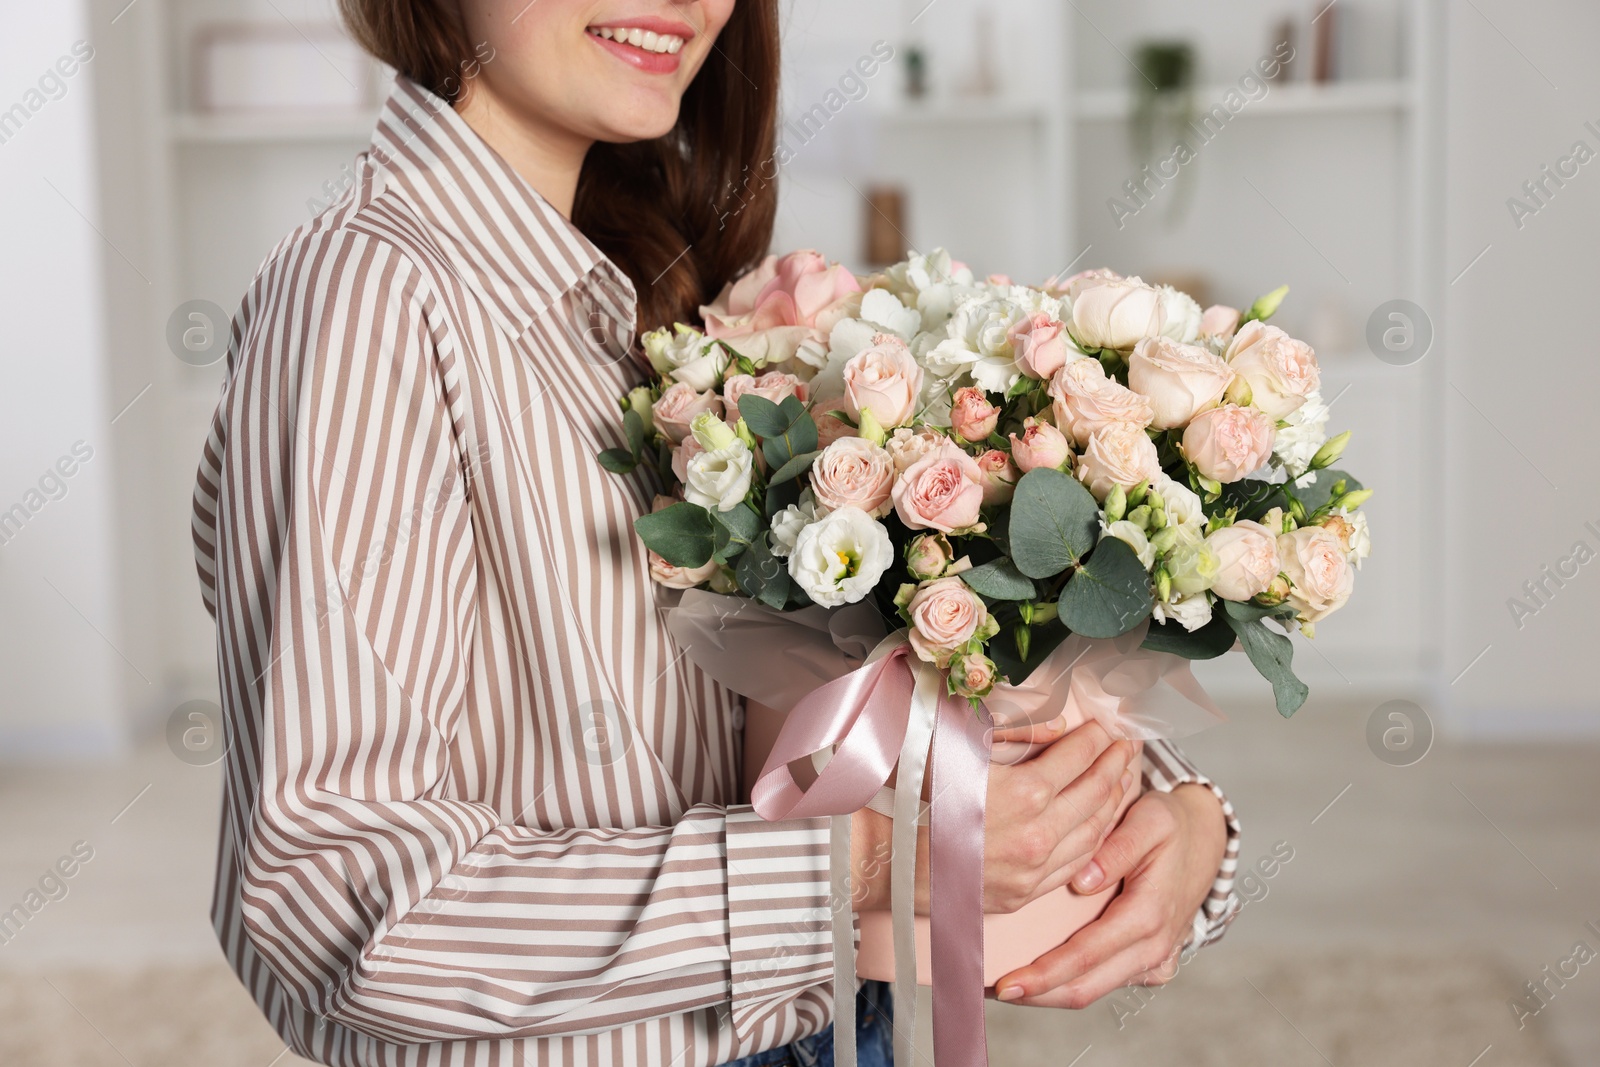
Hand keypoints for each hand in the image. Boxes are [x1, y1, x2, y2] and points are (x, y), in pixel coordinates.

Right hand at [851, 719, 1139, 914]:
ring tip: (1123, 777)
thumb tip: (1058, 727)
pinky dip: (1097, 838)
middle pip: (1096, 792)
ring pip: (1095, 831)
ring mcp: (1035, 870)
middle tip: (1127, 745)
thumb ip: (1014, 732)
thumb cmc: (915, 795)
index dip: (1095, 737)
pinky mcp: (1025, 894)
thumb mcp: (959, 746)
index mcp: (1024, 793)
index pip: (1077, 757)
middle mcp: (1039, 835)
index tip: (1105, 725)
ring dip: (1114, 800)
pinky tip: (1102, 821)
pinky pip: (1077, 863)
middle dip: (1115, 763)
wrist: (885, 857)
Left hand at [991, 783, 1226, 1006]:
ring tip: (1006, 987)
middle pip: (1086, 987)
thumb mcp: (1151, 820)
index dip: (1044, 973)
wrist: (1206, 841)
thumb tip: (1082, 882)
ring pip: (1093, 991)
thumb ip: (1119, 847)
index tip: (1005, 981)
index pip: (1087, 954)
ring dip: (1049, 994)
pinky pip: (1105, 982)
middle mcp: (1153, 947)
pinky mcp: (1149, 964)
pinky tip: (1040, 977)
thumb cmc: (1170, 826)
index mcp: (1149, 915)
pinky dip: (1071, 984)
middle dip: (1037, 994)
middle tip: (991, 990)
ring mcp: (1154, 961)